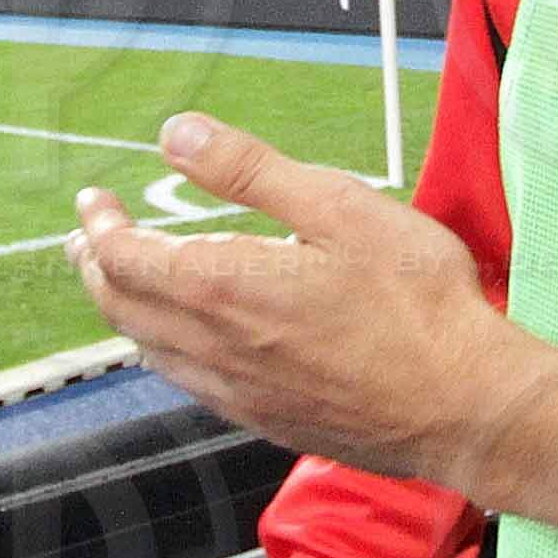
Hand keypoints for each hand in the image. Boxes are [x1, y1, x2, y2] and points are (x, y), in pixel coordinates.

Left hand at [69, 114, 531, 485]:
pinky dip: (167, 350)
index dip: (98, 226)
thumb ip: (249, 170)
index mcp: (222, 287)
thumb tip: (175, 134)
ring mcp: (237, 394)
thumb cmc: (416, 301)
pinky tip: (192, 337)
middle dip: (97, 267)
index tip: (94, 200)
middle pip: (120, 308)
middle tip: (95, 236)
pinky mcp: (266, 422)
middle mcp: (214, 349)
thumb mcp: (338, 207)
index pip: (122, 259)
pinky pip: (189, 384)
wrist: (464, 404)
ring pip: (150, 352)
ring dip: (128, 310)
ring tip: (131, 280)